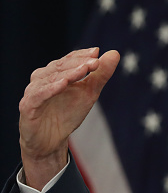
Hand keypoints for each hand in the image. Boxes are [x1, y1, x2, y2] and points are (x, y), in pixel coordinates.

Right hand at [18, 48, 119, 189]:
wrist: (51, 141)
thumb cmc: (68, 113)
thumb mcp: (89, 93)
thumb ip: (101, 74)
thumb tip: (115, 53)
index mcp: (55, 73)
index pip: (69, 60)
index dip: (82, 55)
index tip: (97, 52)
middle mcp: (42, 79)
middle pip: (60, 67)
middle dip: (78, 63)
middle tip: (95, 61)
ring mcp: (34, 91)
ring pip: (50, 78)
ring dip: (68, 73)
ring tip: (84, 69)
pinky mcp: (28, 106)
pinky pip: (39, 95)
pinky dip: (50, 89)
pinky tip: (63, 84)